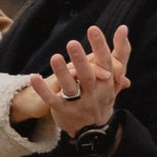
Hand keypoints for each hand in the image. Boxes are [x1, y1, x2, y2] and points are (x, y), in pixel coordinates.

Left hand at [37, 23, 130, 138]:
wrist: (95, 130)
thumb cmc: (103, 93)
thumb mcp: (115, 76)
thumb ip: (121, 51)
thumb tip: (123, 27)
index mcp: (107, 81)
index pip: (105, 62)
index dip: (100, 46)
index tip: (93, 29)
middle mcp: (95, 92)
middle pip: (88, 75)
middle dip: (81, 60)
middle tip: (72, 43)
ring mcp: (79, 103)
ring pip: (71, 88)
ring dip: (62, 73)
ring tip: (55, 57)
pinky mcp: (64, 111)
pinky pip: (52, 100)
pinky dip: (43, 90)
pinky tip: (33, 77)